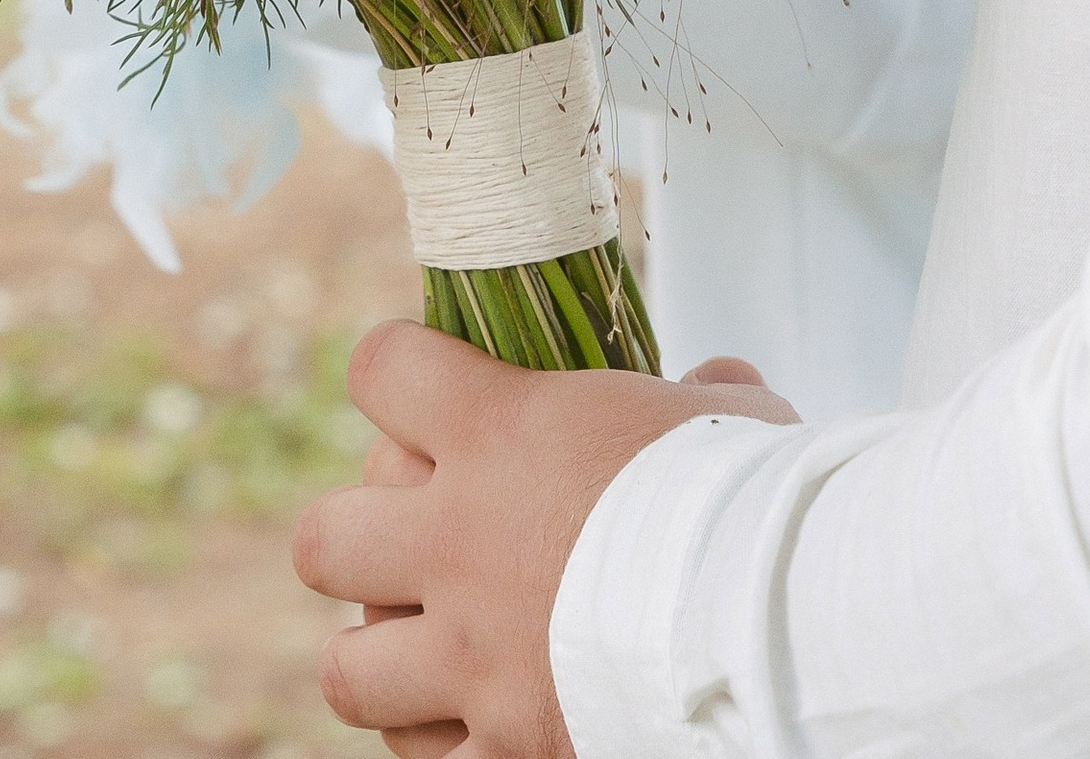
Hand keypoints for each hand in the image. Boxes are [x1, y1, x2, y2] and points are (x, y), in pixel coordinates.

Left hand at [295, 320, 797, 758]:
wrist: (763, 625)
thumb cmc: (747, 500)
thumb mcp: (729, 417)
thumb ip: (700, 394)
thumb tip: (714, 381)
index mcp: (501, 435)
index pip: (384, 371)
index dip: (398, 369)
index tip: (422, 383)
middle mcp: (458, 544)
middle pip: (325, 537)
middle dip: (360, 536)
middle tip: (421, 536)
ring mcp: (469, 661)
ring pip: (347, 671)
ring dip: (382, 659)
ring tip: (431, 647)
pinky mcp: (500, 753)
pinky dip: (446, 745)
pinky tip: (482, 722)